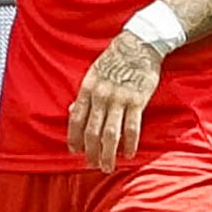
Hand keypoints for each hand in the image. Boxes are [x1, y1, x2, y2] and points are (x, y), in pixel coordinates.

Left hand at [67, 31, 161, 172]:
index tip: (73, 151)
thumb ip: (84, 95)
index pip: (76, 119)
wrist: (138, 45)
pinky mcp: (137, 101)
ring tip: (107, 166)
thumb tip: (72, 111)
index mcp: (87, 89)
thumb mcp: (92, 73)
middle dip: (90, 151)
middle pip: (92, 130)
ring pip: (110, 133)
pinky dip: (130, 143)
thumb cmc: (114, 59)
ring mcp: (119, 99)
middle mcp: (100, 96)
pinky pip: (132, 127)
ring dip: (108, 153)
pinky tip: (128, 154)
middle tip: (91, 165)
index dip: (73, 137)